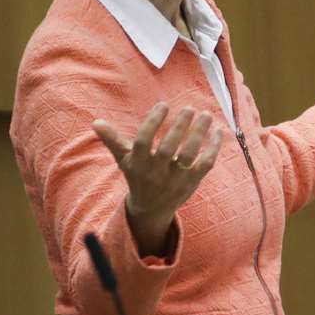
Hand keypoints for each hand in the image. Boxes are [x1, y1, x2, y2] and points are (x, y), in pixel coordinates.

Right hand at [92, 103, 224, 254]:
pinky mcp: (192, 183)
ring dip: (199, 134)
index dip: (153, 122)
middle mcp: (156, 172)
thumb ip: (113, 140)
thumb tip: (96, 122)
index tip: (163, 105)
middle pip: (168, 148)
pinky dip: (213, 148)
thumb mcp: (124, 160)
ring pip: (189, 155)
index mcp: (139, 164)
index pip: (144, 141)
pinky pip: (205, 164)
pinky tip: (218, 131)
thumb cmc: (137, 176)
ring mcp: (175, 179)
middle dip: (179, 127)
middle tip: (189, 108)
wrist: (151, 209)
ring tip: (206, 115)